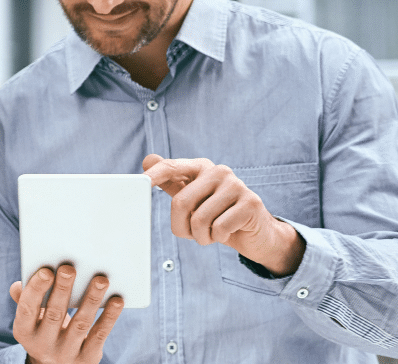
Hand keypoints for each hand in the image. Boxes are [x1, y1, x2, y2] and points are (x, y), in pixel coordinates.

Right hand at [9, 265, 123, 363]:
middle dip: (62, 290)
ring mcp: (66, 354)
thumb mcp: (31, 320)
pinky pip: (99, 334)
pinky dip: (109, 316)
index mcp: (24, 331)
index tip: (46, 271)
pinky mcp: (87, 358)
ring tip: (100, 279)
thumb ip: (26, 300)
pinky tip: (117, 300)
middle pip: (54, 314)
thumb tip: (17, 286)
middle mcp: (43, 345)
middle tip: (69, 268)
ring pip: (80, 324)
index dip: (36, 290)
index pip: (27, 309)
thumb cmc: (45, 330)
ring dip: (91, 299)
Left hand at [142, 154, 304, 275]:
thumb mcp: (194, 200)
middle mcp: (219, 171)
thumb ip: (172, 182)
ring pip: (200, 219)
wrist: (256, 233)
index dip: (155, 174)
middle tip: (192, 234)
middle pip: (181, 202)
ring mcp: (236, 185)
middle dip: (182, 227)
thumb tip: (148, 159)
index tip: (141, 181)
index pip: (172, 167)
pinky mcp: (250, 203)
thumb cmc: (219, 215)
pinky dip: (218, 238)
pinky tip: (228, 232)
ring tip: (212, 234)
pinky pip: (219, 228)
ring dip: (201, 237)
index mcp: (201, 168)